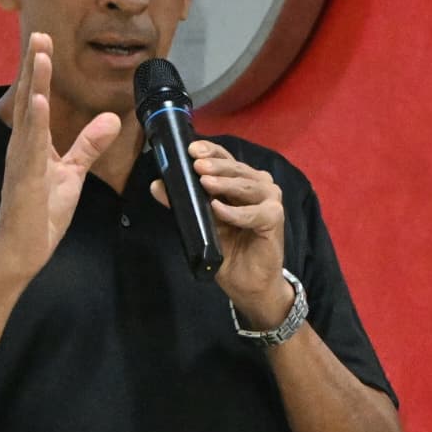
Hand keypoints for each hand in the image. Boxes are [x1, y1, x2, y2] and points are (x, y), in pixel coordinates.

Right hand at [0, 34, 119, 284]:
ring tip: (41, 56)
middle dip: (35, 66)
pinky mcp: (26, 180)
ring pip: (29, 116)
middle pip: (30, 99)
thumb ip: (89, 145)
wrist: (22, 252)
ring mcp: (21, 162)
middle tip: (40, 33)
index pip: (37, 100)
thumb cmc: (41, 213)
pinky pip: (31, 147)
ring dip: (35, 84)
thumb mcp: (72, 173)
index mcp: (32, 144)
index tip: (45, 42)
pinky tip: (41, 102)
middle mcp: (22, 147)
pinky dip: (37, 123)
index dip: (41, 71)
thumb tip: (112, 118)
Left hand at [151, 140, 288, 322]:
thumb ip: (182, 203)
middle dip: (215, 166)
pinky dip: (235, 212)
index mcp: (241, 181)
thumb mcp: (200, 223)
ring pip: (246, 186)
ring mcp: (270, 200)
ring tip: (204, 182)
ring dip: (225, 184)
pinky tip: (218, 209)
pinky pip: (253, 213)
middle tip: (196, 165)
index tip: (191, 149)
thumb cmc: (229, 249)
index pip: (226, 159)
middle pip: (236, 169)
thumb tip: (157, 184)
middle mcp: (259, 185)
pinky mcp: (275, 219)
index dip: (210, 151)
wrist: (248, 282)